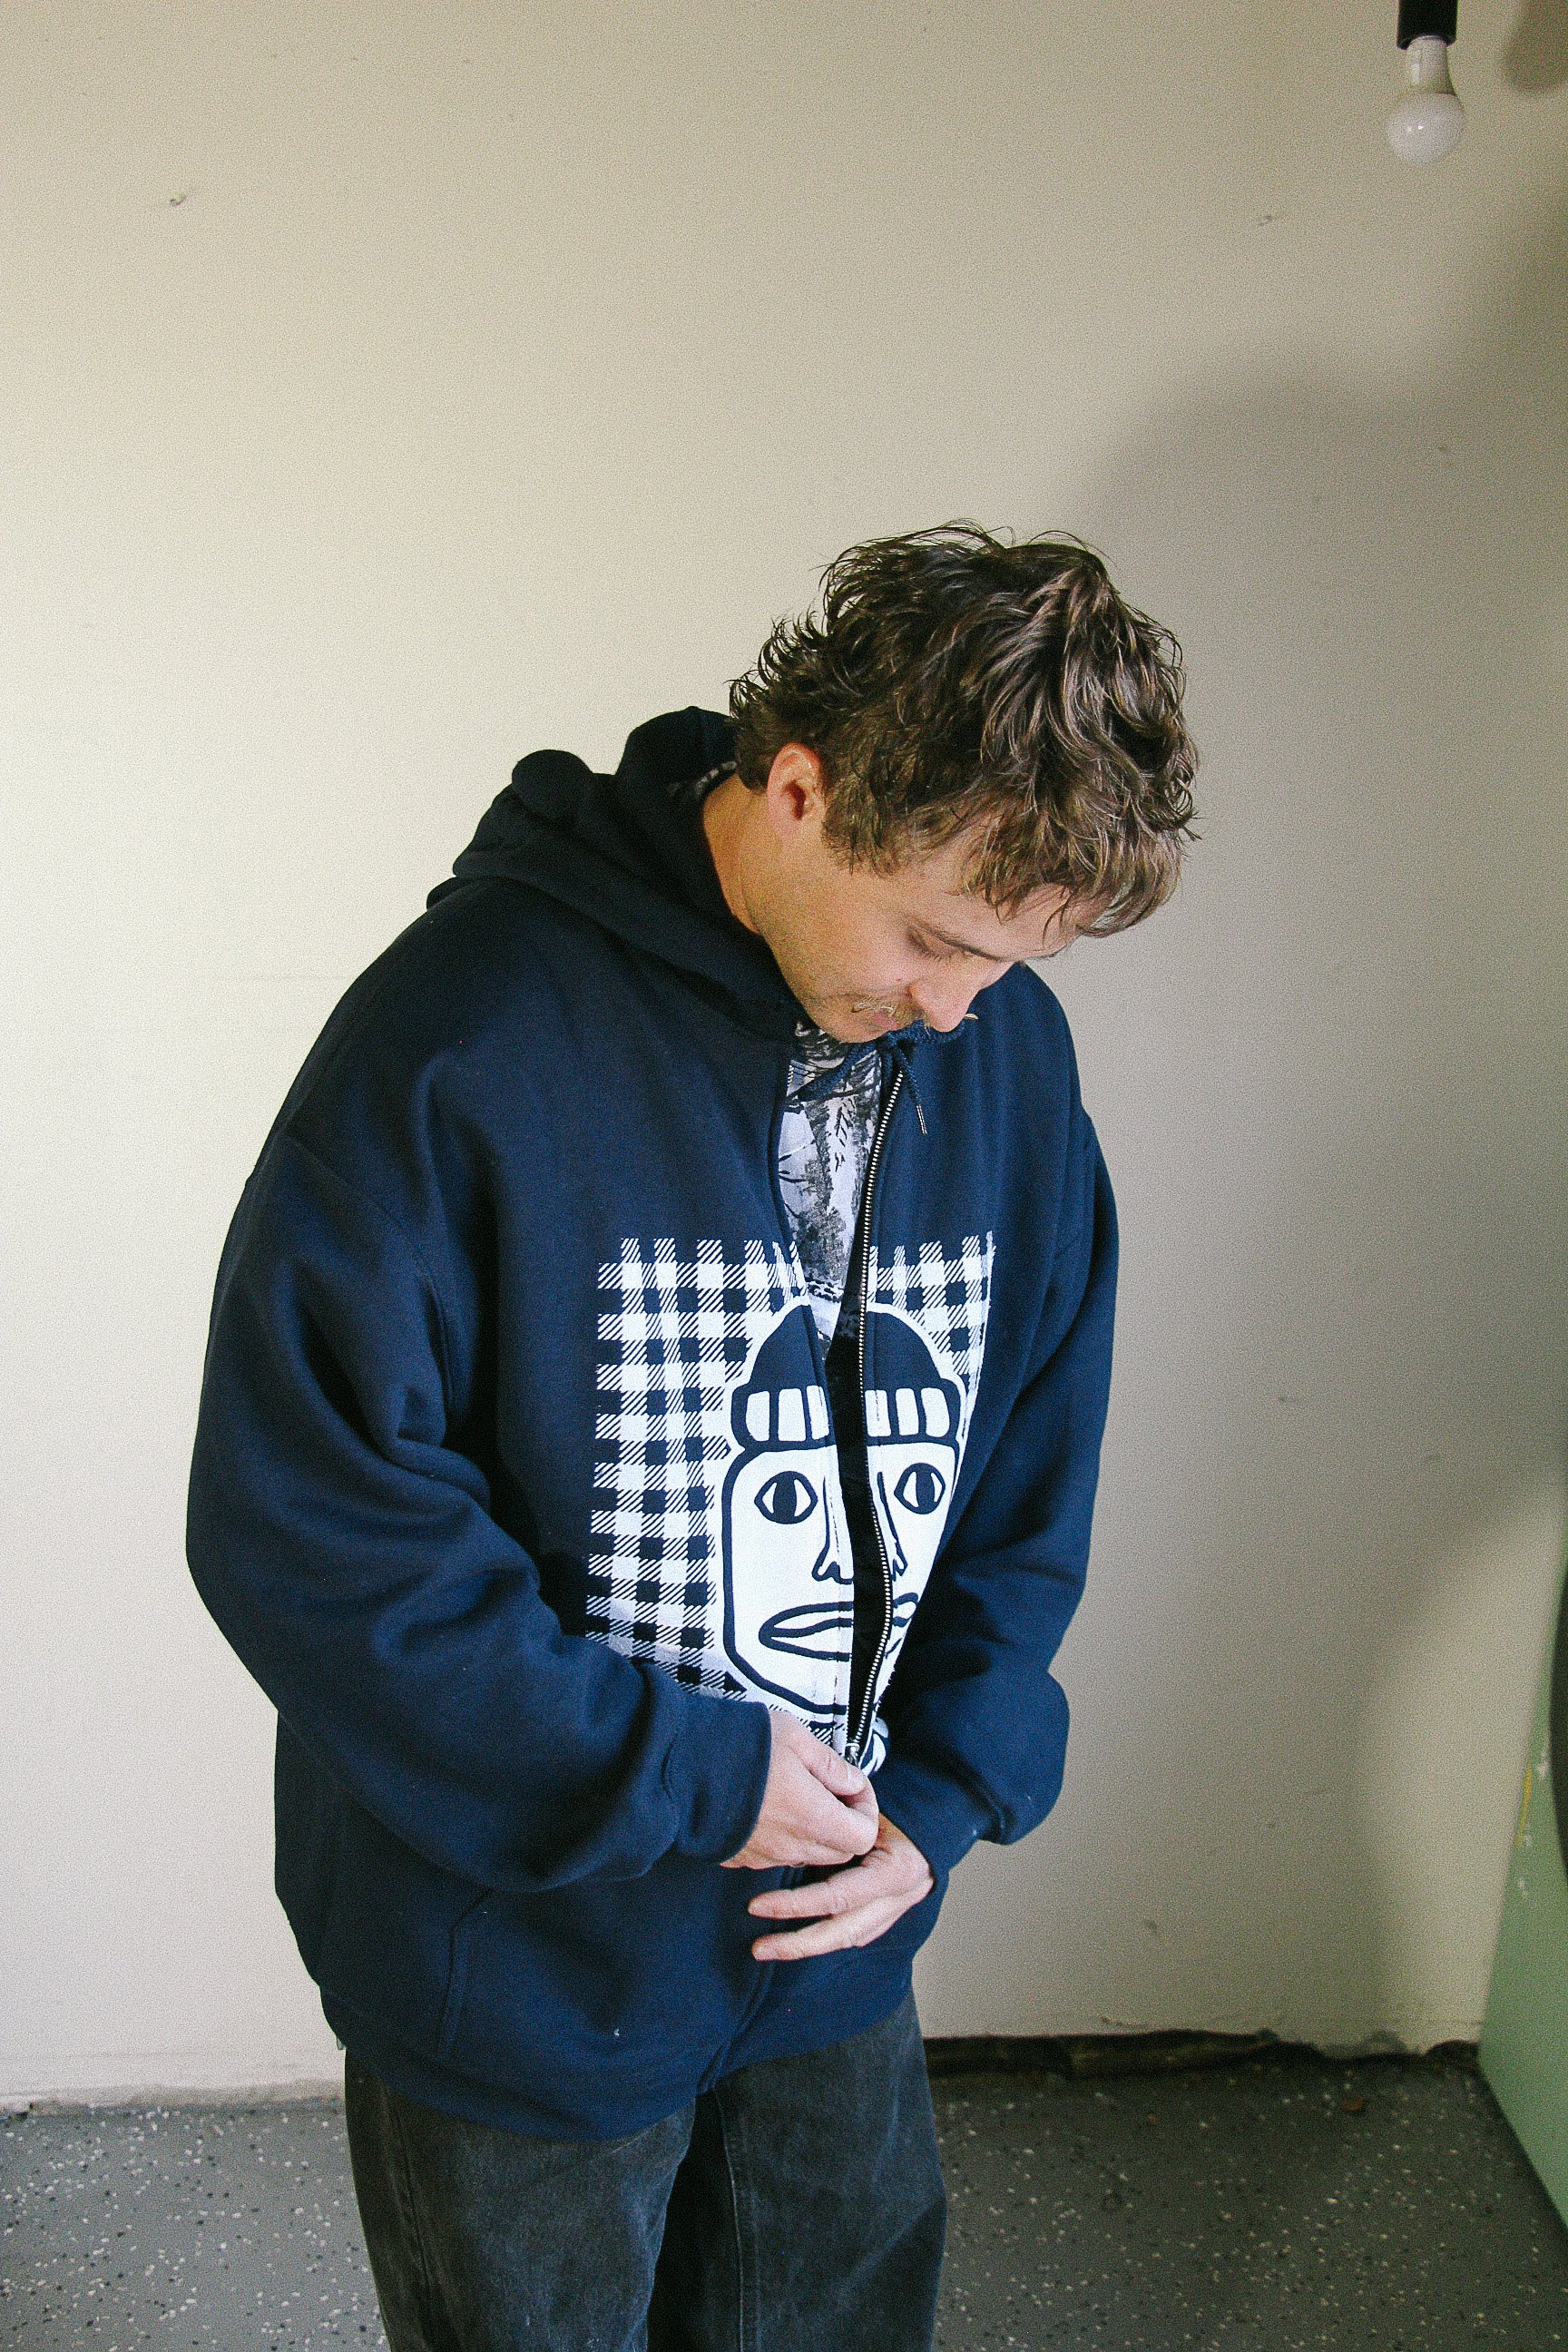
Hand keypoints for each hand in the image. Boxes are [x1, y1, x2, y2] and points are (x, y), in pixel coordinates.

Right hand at [721, 1709, 879, 1870]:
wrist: (678, 1766)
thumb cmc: (740, 1745)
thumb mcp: (795, 1737)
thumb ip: (831, 1765)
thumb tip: (852, 1782)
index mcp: (813, 1817)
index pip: (863, 1837)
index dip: (866, 1810)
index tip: (849, 1785)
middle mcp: (792, 1846)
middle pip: (839, 1852)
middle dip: (844, 1824)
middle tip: (828, 1789)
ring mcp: (764, 1857)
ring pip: (808, 1856)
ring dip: (813, 1833)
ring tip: (796, 1795)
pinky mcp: (741, 1858)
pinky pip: (776, 1856)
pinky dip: (784, 1839)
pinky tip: (768, 1808)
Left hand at [744, 1813, 934, 1961]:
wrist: (939, 1818)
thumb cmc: (899, 1807)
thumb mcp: (871, 1808)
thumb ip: (841, 1823)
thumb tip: (792, 1826)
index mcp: (895, 1871)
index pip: (837, 1897)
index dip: (796, 1905)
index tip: (758, 1905)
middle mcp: (898, 1897)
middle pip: (842, 1932)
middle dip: (797, 1943)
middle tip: (759, 1947)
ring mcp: (898, 1909)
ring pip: (848, 1938)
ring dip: (808, 1947)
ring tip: (769, 1948)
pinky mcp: (892, 1914)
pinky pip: (856, 1933)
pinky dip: (828, 1937)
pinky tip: (800, 1941)